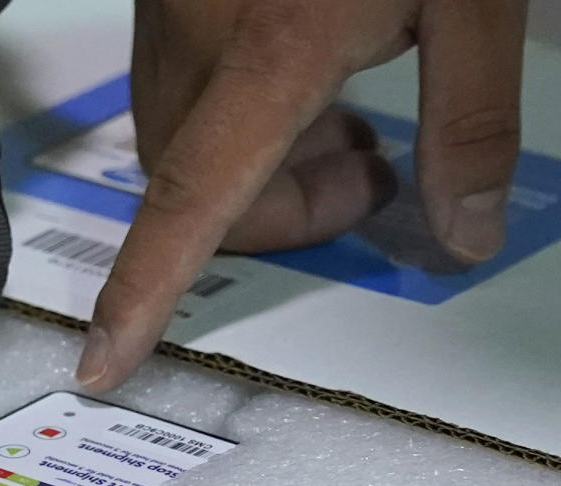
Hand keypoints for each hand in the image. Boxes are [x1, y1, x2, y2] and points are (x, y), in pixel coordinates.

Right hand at [77, 0, 526, 390]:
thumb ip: (472, 119)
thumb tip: (461, 231)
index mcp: (274, 49)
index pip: (192, 201)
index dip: (142, 292)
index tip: (103, 360)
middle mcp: (200, 43)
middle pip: (191, 191)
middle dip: (275, 217)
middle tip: (367, 175)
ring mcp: (173, 23)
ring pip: (183, 150)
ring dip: (258, 172)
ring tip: (347, 123)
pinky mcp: (170, 8)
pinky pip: (183, 100)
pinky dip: (239, 126)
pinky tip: (304, 78)